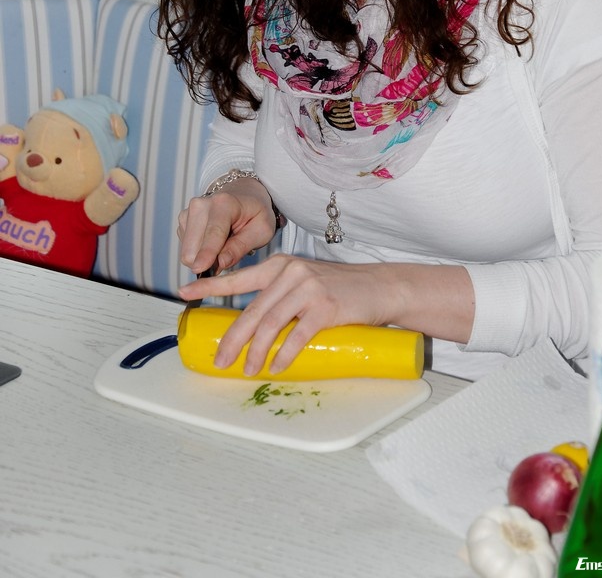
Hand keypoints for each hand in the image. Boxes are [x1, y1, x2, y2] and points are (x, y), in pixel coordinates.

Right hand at [178, 177, 278, 274]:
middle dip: (208, 261)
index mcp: (224, 203)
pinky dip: (200, 251)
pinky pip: (187, 250)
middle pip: (193, 248)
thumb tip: (221, 263)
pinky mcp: (183, 222)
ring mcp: (188, 212)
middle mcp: (200, 205)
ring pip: (187, 252)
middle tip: (228, 255)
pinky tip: (213, 240)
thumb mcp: (262, 230)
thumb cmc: (255, 213)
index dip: (206, 253)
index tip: (199, 269)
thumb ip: (241, 246)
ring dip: (204, 256)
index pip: (213, 233)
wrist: (243, 194)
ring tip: (223, 243)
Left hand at [178, 255, 396, 375]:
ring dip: (255, 352)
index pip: (238, 277)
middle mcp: (290, 272)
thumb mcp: (306, 283)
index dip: (209, 287)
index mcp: (281, 266)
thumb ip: (281, 297)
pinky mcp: (325, 307)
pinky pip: (297, 335)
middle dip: (232, 339)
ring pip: (270, 324)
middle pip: (251, 310)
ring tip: (248, 371)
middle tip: (220, 360)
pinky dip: (284, 354)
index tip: (185, 294)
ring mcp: (308, 288)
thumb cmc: (342, 290)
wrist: (380, 287)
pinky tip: (276, 367)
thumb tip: (253, 329)